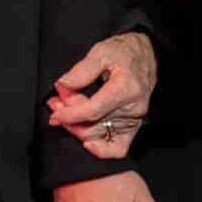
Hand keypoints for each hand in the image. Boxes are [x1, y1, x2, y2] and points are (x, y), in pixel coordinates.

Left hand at [48, 32, 156, 157]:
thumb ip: (81, 71)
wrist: (146, 54)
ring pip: (99, 135)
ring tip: (65, 112)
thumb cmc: (125, 52)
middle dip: (69, 118)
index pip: (92, 111)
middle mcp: (132, 107)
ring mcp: (134, 119)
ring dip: (77, 127)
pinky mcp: (133, 125)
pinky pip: (118, 148)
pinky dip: (101, 149)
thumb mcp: (101, 52)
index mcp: (125, 88)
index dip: (69, 114)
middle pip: (93, 125)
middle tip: (56, 104)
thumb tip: (63, 86)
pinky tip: (87, 142)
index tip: (54, 112)